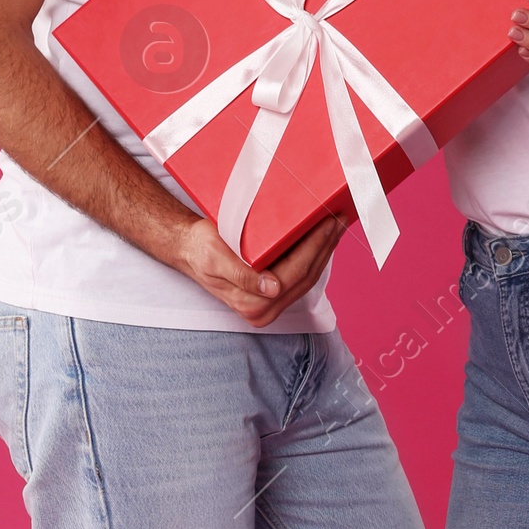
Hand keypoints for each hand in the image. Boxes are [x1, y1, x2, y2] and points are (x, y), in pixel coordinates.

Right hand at [168, 212, 347, 325]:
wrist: (189, 250)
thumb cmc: (200, 250)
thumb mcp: (216, 259)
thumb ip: (242, 276)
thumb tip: (271, 289)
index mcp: (252, 303)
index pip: (295, 274)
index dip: (315, 247)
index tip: (328, 223)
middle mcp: (264, 309)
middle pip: (306, 277)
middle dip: (326, 247)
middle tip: (339, 219)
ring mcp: (270, 304)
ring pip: (307, 277)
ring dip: (324, 251)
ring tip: (336, 226)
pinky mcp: (273, 294)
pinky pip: (300, 275)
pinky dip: (314, 256)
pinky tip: (322, 240)